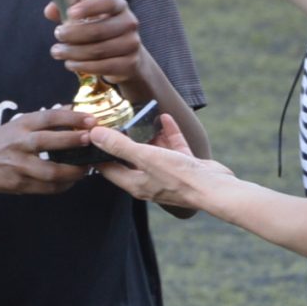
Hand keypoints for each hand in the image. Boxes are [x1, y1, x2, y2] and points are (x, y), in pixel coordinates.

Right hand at [0, 107, 97, 195]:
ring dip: (74, 171)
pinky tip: (73, 180)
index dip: (73, 118)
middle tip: (93, 141)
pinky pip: (47, 188)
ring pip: (51, 171)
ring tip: (87, 167)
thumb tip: (72, 108)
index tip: (92, 120)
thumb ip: (45, 119)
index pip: (49, 117)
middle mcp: (19, 144)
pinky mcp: (20, 185)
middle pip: (50, 142)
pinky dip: (64, 185)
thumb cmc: (0, 141)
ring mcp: (19, 166)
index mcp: (21, 125)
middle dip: (74, 142)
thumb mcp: (18, 124)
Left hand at [46, 0, 143, 83]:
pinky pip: (103, 67)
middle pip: (98, 30)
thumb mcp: (85, 16)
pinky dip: (83, 66)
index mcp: (119, 5)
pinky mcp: (130, 64)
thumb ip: (66, 9)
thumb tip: (49, 10)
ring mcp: (132, 44)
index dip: (89, 7)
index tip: (70, 14)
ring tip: (57, 52)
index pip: (108, 2)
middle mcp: (129, 23)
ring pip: (97, 50)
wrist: (126, 55)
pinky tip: (70, 64)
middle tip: (57, 35)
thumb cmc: (101, 29)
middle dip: (73, 34)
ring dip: (73, 52)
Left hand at [92, 112, 232, 211]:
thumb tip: (94, 135)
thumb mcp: (145, 157)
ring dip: (147, 134)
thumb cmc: (179, 178)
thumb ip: (120, 146)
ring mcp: (168, 173)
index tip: (90, 136)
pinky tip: (165, 117)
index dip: (97, 154)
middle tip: (114, 120)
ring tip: (138, 116)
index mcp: (135, 183)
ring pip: (152, 151)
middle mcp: (149, 180)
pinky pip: (172, 146)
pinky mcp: (184, 166)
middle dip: (123, 140)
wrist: (216, 189)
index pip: (108, 169)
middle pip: (130, 158)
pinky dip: (168, 132)